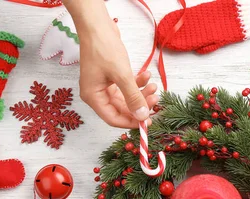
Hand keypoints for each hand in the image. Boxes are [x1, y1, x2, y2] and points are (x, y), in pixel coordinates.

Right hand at [67, 0, 158, 127]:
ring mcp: (103, 85)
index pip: (113, 119)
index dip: (131, 122)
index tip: (149, 121)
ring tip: (154, 86)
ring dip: (141, 93)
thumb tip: (142, 116)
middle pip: (121, 109)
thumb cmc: (104, 48)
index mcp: (93, 97)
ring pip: (126, 97)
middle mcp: (97, 94)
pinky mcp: (110, 77)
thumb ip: (133, 97)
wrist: (97, 25)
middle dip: (140, 104)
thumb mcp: (122, 75)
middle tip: (155, 99)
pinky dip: (137, 82)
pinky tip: (147, 75)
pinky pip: (126, 86)